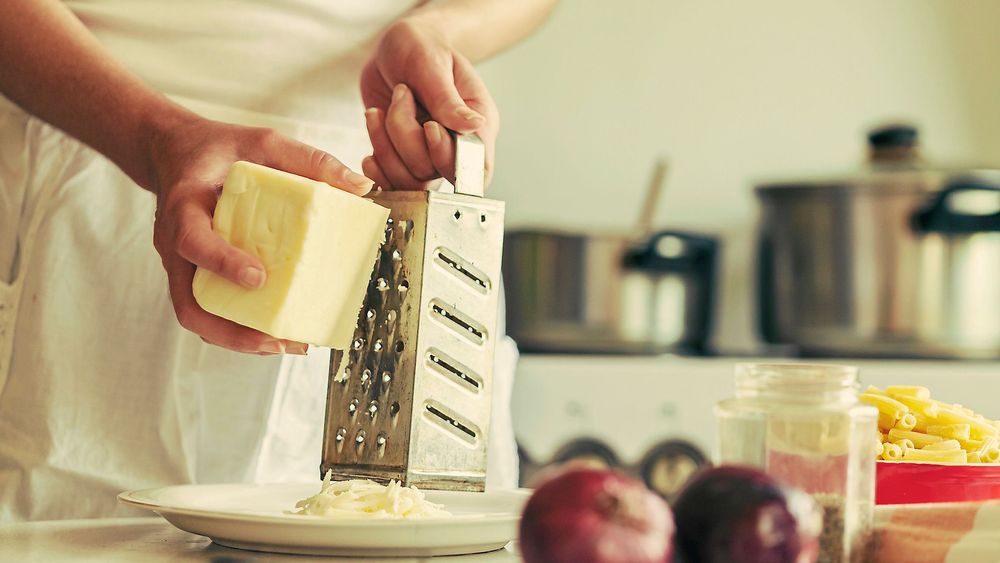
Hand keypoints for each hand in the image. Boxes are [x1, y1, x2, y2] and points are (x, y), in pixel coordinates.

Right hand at [147, 116, 373, 354]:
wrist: (177, 153)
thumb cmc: (221, 150)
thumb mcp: (264, 142)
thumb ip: (308, 161)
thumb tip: (361, 186)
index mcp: (185, 206)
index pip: (193, 241)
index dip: (222, 263)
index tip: (258, 278)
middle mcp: (175, 244)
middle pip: (191, 302)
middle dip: (232, 330)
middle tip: (279, 338)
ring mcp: (182, 266)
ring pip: (199, 316)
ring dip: (238, 339)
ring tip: (286, 344)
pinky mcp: (194, 277)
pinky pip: (210, 310)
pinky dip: (238, 329)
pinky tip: (276, 333)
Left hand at [359, 18, 498, 189]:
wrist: (395, 48)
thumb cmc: (422, 46)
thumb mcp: (432, 64)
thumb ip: (447, 99)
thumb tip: (474, 125)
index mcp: (478, 123)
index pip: (477, 168)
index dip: (449, 158)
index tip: (429, 126)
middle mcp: (456, 145)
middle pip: (435, 171)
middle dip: (407, 138)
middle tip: (401, 95)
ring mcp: (428, 155)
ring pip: (409, 178)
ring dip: (386, 144)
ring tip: (380, 109)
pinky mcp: (403, 158)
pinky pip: (391, 180)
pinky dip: (376, 167)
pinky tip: (370, 145)